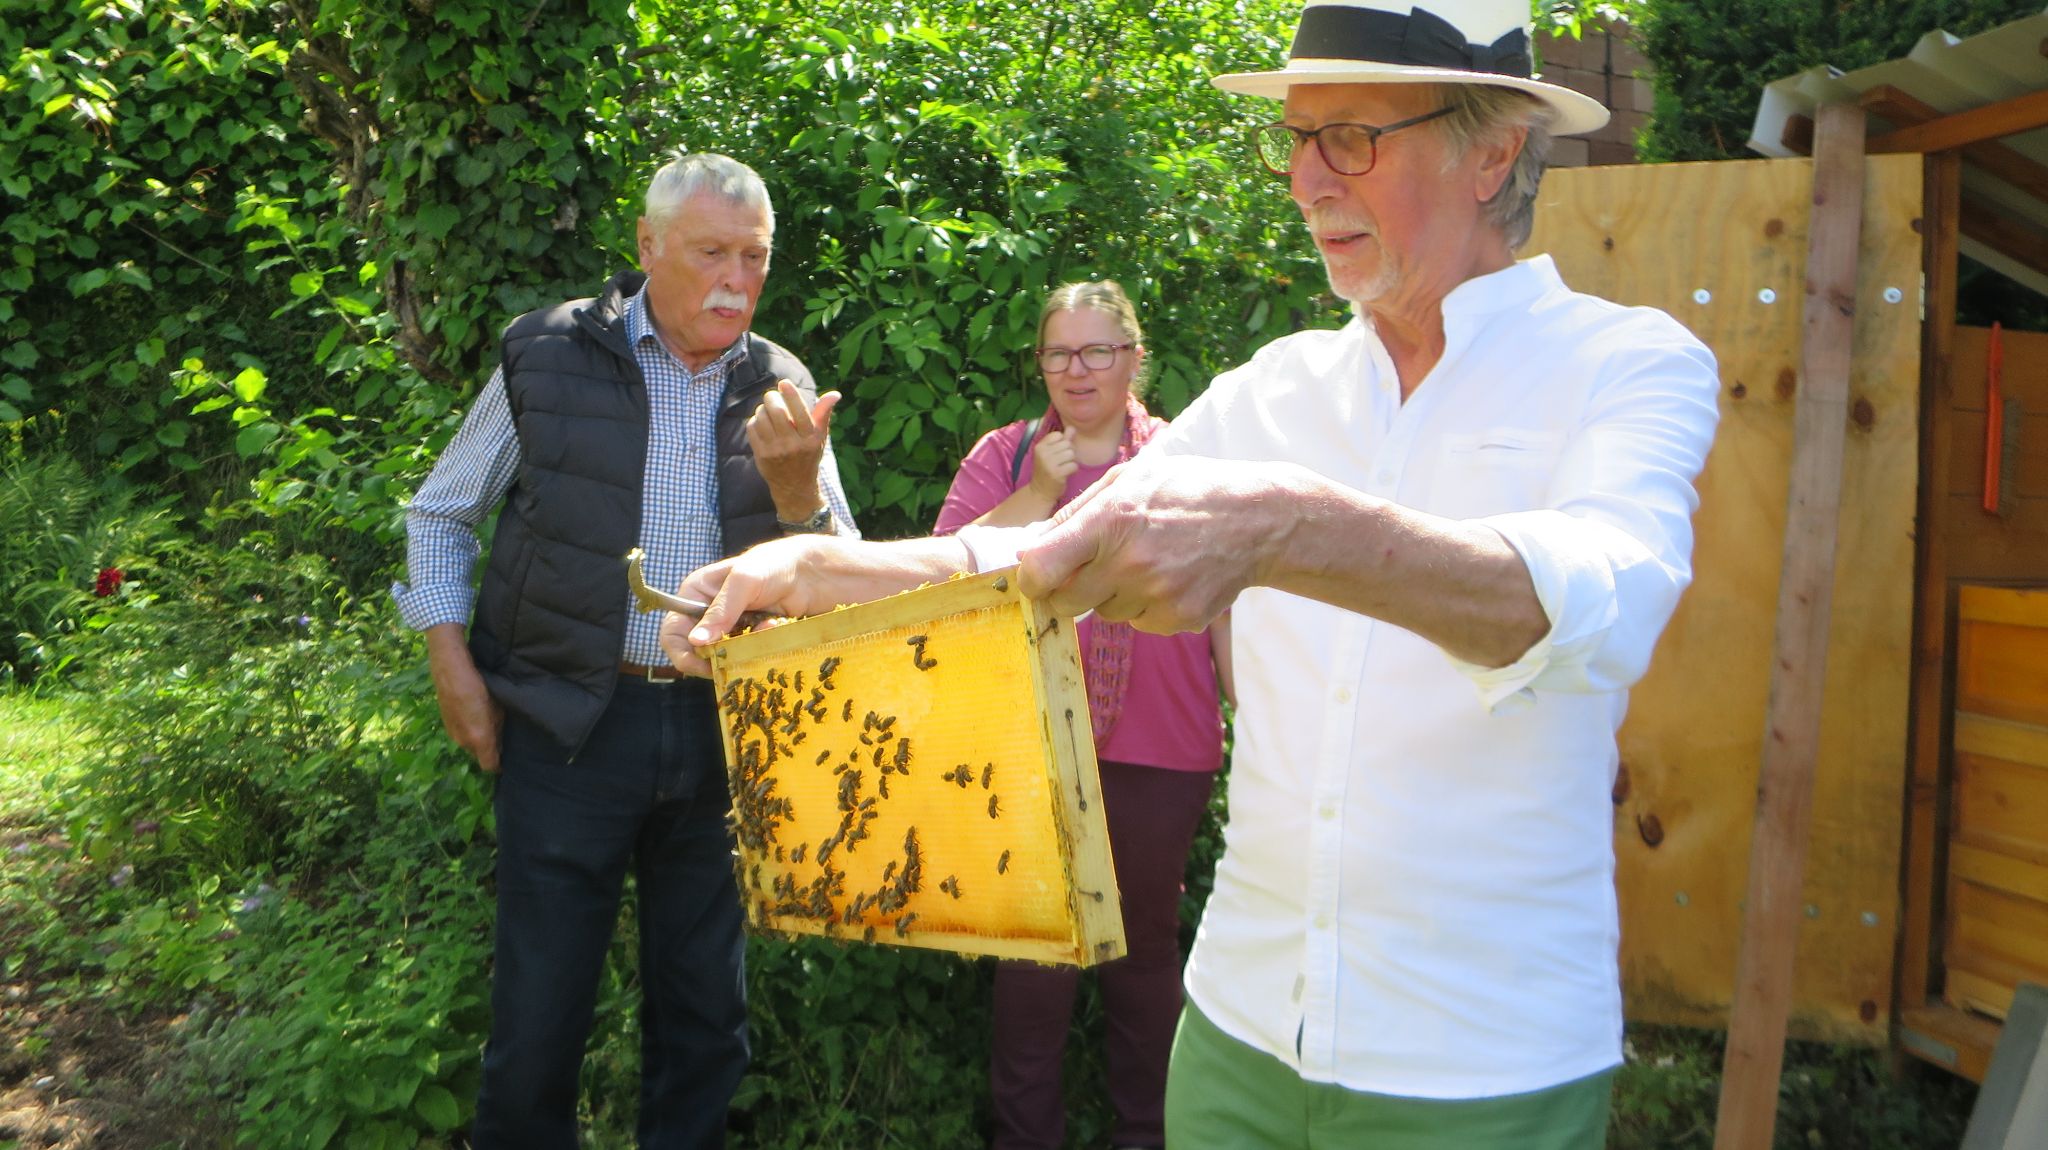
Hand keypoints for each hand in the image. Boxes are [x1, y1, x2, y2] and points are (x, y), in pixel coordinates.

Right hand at [425, 624, 504, 771]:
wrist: (450, 669)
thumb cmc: (479, 686)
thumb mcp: (497, 708)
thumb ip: (499, 728)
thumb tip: (501, 740)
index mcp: (478, 739)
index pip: (489, 765)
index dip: (499, 764)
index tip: (507, 758)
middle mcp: (463, 741)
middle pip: (478, 754)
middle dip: (488, 749)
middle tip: (500, 734)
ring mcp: (452, 732)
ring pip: (468, 743)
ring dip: (477, 738)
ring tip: (487, 722)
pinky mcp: (445, 723)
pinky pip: (460, 733)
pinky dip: (468, 729)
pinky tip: (473, 714)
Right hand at [658, 536, 847, 676]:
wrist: (816, 571)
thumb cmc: (776, 564)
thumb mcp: (744, 580)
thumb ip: (720, 610)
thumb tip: (696, 642)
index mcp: (697, 594)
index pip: (673, 631)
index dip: (682, 652)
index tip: (703, 664)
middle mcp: (710, 614)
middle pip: (697, 652)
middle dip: (719, 653)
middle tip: (740, 650)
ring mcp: (732, 629)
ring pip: (725, 657)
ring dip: (744, 648)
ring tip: (767, 625)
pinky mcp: (753, 639)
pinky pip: (748, 656)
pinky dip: (762, 646)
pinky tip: (776, 625)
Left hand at [747, 379, 840, 521]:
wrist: (795, 486)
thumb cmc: (808, 456)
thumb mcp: (820, 437)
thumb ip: (824, 414)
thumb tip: (835, 394)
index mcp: (810, 438)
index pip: (800, 411)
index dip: (790, 394)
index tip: (784, 383)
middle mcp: (793, 444)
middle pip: (776, 411)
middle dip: (772, 398)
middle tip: (772, 396)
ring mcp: (775, 450)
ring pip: (762, 417)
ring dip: (762, 409)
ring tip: (767, 411)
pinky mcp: (761, 455)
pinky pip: (752, 428)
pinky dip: (754, 421)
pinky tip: (761, 424)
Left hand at [1017, 455, 1297, 633]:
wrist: (1257, 521)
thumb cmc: (1186, 491)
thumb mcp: (1128, 479)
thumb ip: (1074, 513)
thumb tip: (1029, 547)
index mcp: (1111, 521)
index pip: (1042, 570)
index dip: (1031, 579)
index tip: (1036, 577)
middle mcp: (1130, 563)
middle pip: (1066, 603)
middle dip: (1067, 590)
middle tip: (1090, 569)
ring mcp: (1156, 596)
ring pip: (1104, 613)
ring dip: (1113, 594)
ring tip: (1147, 561)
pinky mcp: (1178, 619)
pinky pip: (1138, 623)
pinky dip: (1145, 606)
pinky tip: (1170, 577)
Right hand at [1027, 429, 1077, 500]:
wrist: (1040, 492)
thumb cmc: (1047, 471)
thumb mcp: (1051, 454)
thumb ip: (1062, 440)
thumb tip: (1072, 427)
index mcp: (1040, 446)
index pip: (1059, 435)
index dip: (1063, 444)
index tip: (1057, 454)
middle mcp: (1043, 453)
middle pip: (1067, 444)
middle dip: (1069, 453)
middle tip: (1061, 463)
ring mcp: (1049, 463)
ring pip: (1071, 454)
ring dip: (1071, 462)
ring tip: (1063, 468)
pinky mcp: (1056, 473)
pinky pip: (1074, 465)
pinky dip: (1073, 470)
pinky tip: (1065, 474)